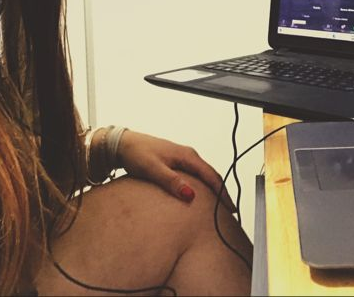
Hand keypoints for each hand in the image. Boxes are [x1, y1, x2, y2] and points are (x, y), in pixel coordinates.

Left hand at [117, 131, 236, 211]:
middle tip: (229, 210)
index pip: (211, 176)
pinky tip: (200, 195)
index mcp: (187, 156)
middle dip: (222, 192)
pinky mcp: (176, 162)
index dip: (222, 192)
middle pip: (211, 175)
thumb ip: (172, 182)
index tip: (229, 207)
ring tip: (218, 205)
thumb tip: (190, 195)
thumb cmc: (137, 153)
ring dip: (213, 189)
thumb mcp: (153, 169)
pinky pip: (195, 175)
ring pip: (204, 175)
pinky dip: (202, 185)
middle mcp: (188, 155)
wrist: (124, 144)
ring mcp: (183, 158)